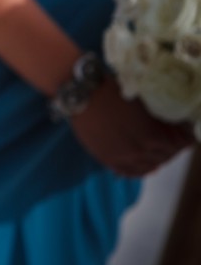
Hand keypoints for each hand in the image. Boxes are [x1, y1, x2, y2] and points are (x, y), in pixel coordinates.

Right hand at [69, 78, 193, 177]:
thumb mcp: (141, 104)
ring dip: (156, 160)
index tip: (184, 131)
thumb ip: (158, 120)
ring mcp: (121, 157)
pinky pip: (128, 172)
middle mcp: (138, 152)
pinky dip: (139, 170)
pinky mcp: (106, 158)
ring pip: (148, 167)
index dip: (182, 137)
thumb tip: (171, 125)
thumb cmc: (112, 92)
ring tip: (156, 151)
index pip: (177, 145)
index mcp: (151, 137)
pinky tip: (143, 164)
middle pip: (164, 157)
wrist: (81, 94)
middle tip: (172, 139)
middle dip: (171, 148)